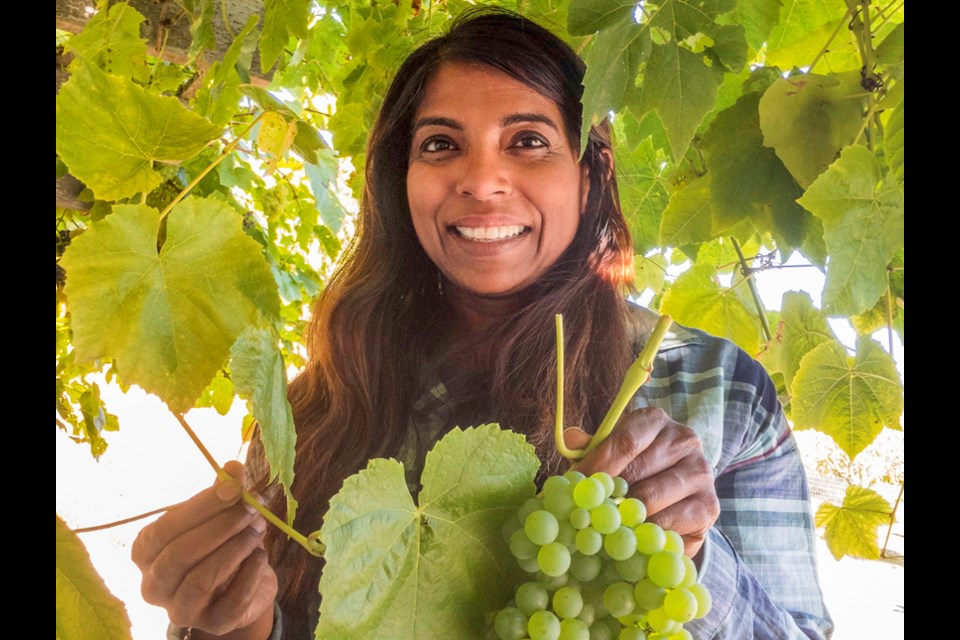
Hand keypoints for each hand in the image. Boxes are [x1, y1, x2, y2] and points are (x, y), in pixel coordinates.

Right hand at [131, 461, 277, 638]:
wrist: (245, 584)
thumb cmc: (221, 542)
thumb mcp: (220, 513)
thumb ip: (224, 491)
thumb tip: (233, 468)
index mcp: (146, 552)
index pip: (164, 529)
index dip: (200, 507)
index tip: (233, 488)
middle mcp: (154, 585)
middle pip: (180, 555)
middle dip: (221, 527)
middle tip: (253, 508)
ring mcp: (180, 609)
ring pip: (201, 580)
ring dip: (235, 548)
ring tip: (259, 528)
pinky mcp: (213, 624)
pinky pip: (231, 601)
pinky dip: (250, 574)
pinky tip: (260, 555)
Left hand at [564, 407, 719, 556]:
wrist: (677, 488)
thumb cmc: (634, 465)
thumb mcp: (611, 450)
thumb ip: (592, 447)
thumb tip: (572, 440)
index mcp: (656, 420)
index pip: (625, 441)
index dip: (597, 467)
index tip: (574, 487)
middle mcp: (685, 441)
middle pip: (636, 474)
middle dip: (606, 496)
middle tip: (585, 513)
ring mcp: (702, 473)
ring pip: (651, 501)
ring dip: (625, 518)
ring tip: (606, 526)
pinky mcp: (710, 507)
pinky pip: (670, 527)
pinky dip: (646, 537)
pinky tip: (633, 538)